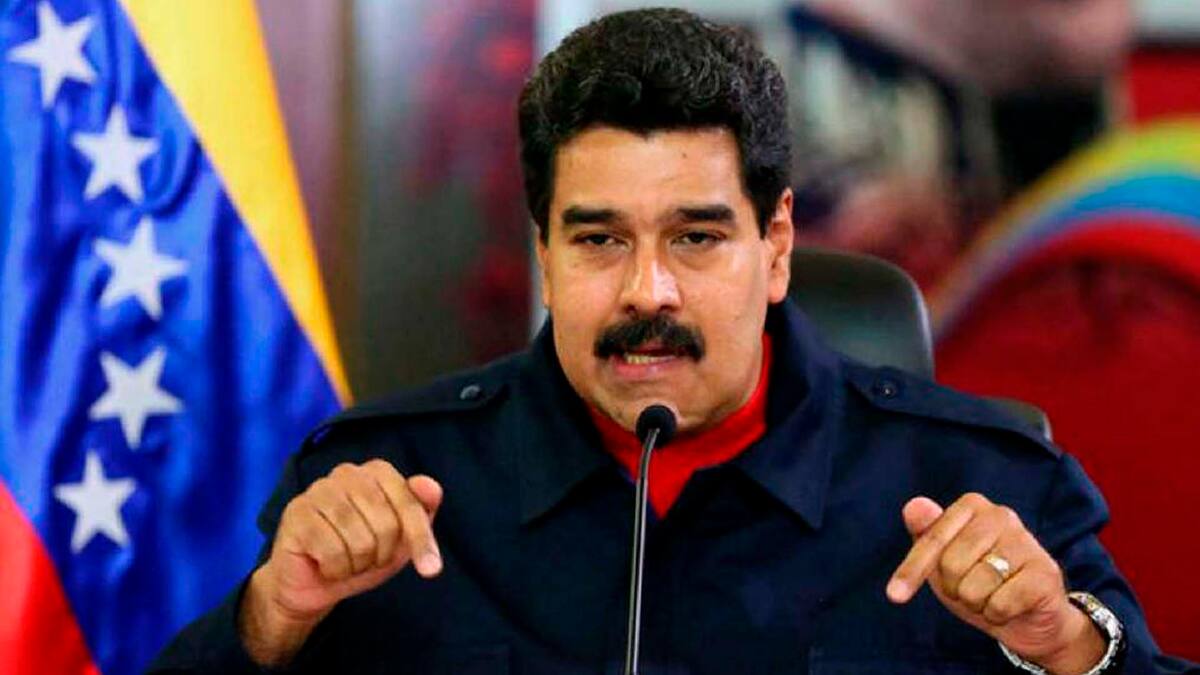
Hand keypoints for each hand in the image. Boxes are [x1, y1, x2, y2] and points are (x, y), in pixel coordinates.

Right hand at [238, 460, 443, 665]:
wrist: (312, 585)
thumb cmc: (361, 555)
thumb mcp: (402, 540)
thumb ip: (421, 512)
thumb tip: (431, 487)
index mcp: (377, 472)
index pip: (410, 503)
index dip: (421, 539)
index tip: (431, 569)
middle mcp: (347, 473)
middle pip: (386, 524)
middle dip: (382, 554)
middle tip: (366, 559)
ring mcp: (318, 490)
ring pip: (360, 541)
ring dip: (358, 564)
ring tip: (345, 560)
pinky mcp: (296, 513)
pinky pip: (332, 552)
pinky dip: (335, 570)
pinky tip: (325, 565)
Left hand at [886, 494, 1104, 673]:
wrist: (1028, 618)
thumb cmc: (977, 582)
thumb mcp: (941, 561)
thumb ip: (925, 534)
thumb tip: (913, 506)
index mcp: (972, 505)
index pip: (932, 540)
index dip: (912, 571)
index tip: (895, 596)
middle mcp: (1002, 515)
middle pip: (951, 564)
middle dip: (953, 589)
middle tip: (970, 589)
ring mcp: (1027, 542)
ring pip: (974, 587)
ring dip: (977, 603)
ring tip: (992, 596)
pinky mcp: (1045, 572)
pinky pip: (1000, 603)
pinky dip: (997, 614)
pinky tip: (1011, 606)